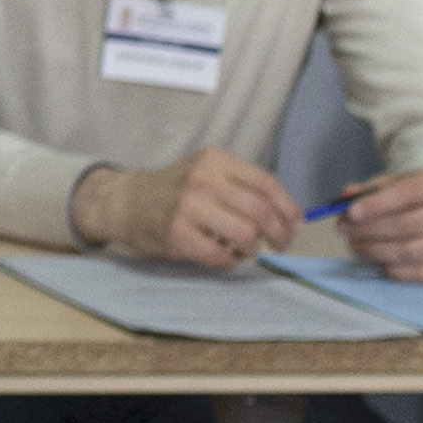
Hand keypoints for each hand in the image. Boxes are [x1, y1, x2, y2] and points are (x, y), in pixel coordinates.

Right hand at [74, 145, 300, 268]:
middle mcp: (202, 179)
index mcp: (214, 160)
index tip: (297, 225)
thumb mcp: (206, 172)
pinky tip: (224, 257)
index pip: (266, 183)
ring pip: (245, 234)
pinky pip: (220, 255)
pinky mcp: (176, 233)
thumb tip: (291, 217)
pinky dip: (229, 261)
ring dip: (253, 248)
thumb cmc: (175, 189)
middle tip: (280, 244)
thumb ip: (242, 186)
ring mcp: (188, 206)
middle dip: (279, 233)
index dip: (289, 207)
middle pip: (260, 210)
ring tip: (247, 250)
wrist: (125, 200)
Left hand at [332, 169, 422, 280]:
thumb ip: (367, 190)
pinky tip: (377, 261)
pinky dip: (394, 270)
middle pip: (408, 225)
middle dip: (370, 230)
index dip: (377, 205)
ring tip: (354, 245)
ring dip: (376, 251)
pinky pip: (421, 274)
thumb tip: (343, 199)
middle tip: (344, 231)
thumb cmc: (415, 198)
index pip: (407, 193)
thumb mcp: (393, 184)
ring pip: (412, 252)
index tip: (350, 213)